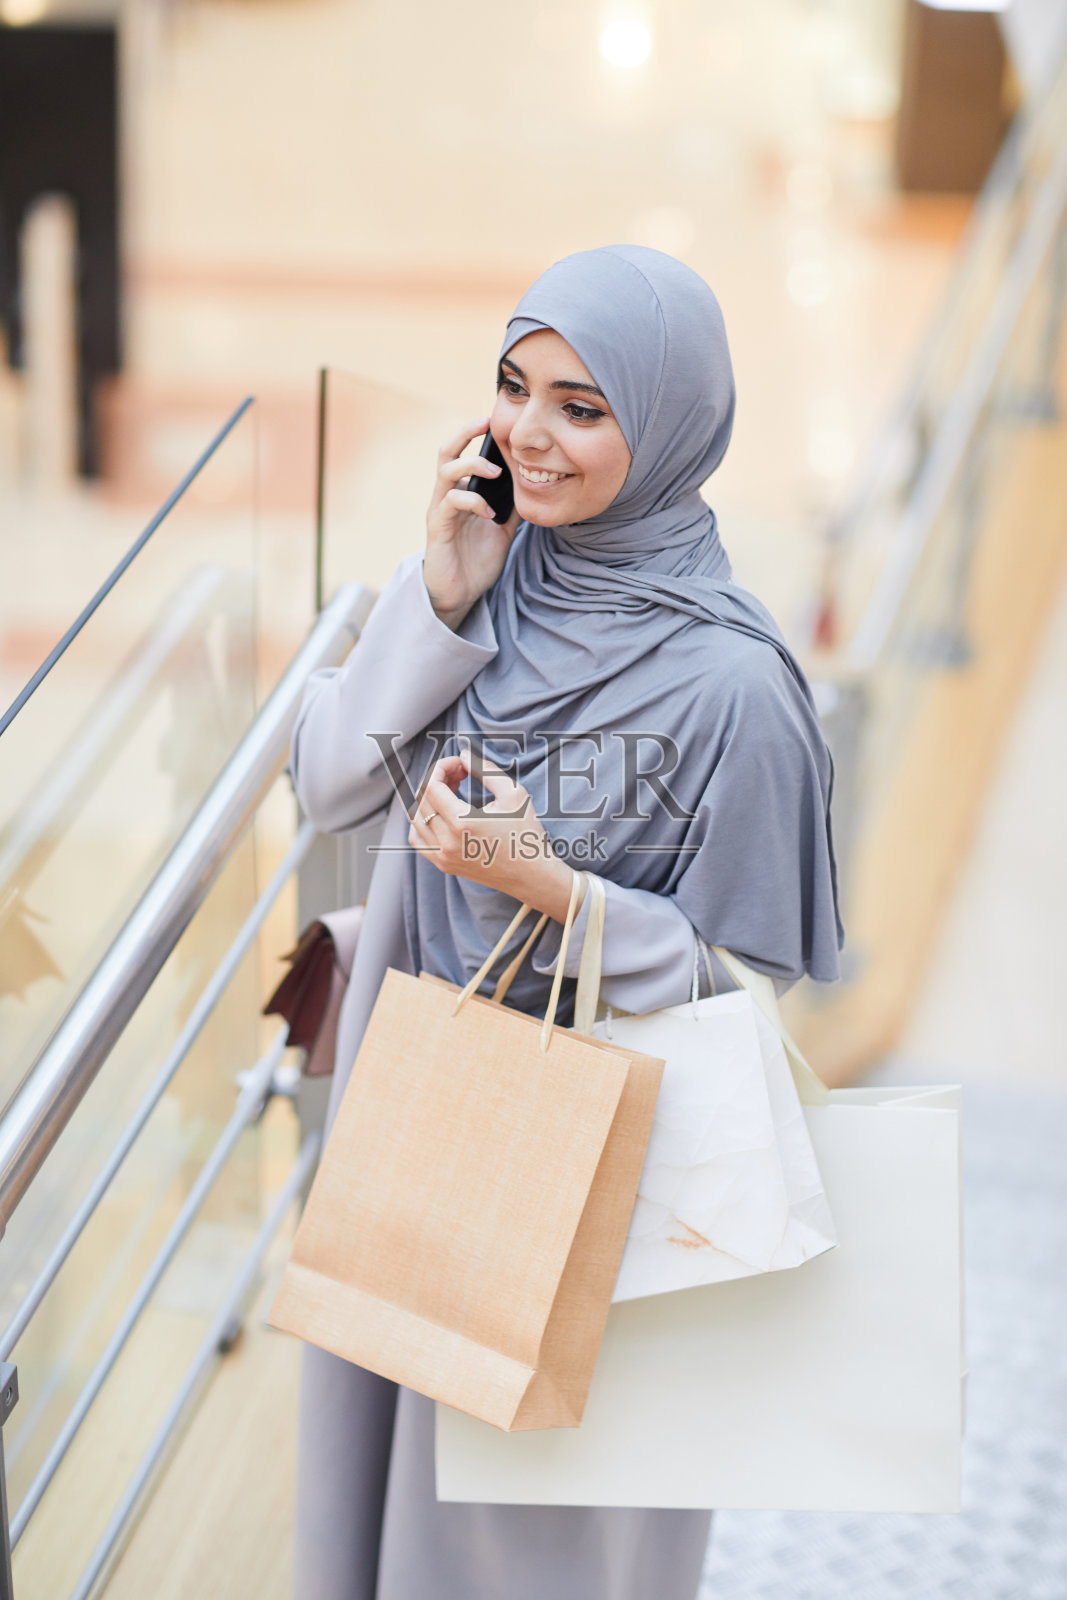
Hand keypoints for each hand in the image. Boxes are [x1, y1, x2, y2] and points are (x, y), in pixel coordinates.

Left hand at [407, 749, 581, 922]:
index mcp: (462, 823)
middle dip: (438, 779)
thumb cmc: (526, 833)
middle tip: (461, 774)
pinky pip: (419, 840)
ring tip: (452, 792)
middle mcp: (446, 842)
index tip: (459, 764)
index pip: (432, 785)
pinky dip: (422, 822)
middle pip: (422, 799)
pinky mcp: (444, 865)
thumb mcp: (513, 793)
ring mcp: (442, 856)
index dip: (442, 767)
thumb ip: (486, 770)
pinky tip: (441, 814)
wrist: (532, 874)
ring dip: (428, 799)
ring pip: (416, 818)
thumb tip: (463, 756)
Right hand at [424, 418, 519, 630]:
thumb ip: (512, 507)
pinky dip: (473, 501)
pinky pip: (451, 502)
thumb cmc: (477, 562)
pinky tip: (490, 512)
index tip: (495, 422)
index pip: (461, 454)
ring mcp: (439, 511)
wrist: (460, 595)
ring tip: (496, 472)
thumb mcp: (503, 529)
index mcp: (459, 493)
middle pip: (446, 452)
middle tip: (486, 424)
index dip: (473, 435)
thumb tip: (534, 487)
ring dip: (472, 466)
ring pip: (446, 472)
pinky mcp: (438, 528)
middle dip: (464, 433)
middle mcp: (445, 496)